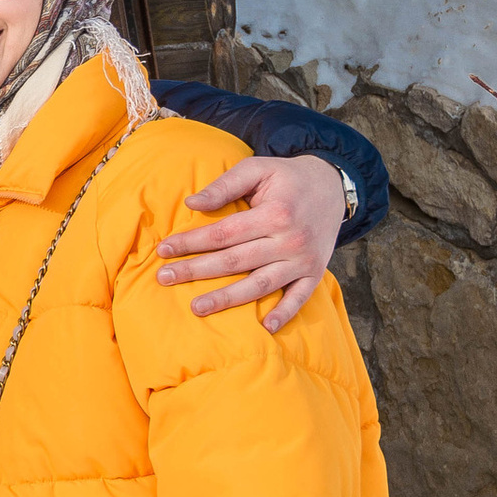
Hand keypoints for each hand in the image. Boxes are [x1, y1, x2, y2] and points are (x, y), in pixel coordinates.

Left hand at [155, 153, 346, 330]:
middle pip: (235, 261)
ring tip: (196, 308)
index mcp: (275, 213)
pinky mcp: (315, 273)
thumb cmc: (287, 178)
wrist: (333, 186)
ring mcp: (303, 261)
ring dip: (227, 299)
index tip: (163, 249)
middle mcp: (289, 240)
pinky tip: (264, 327)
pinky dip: (284, 313)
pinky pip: (299, 298)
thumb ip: (225, 185)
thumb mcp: (258, 169)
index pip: (223, 233)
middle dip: (196, 270)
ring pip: (259, 285)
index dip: (191, 242)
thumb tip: (191, 203)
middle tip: (164, 278)